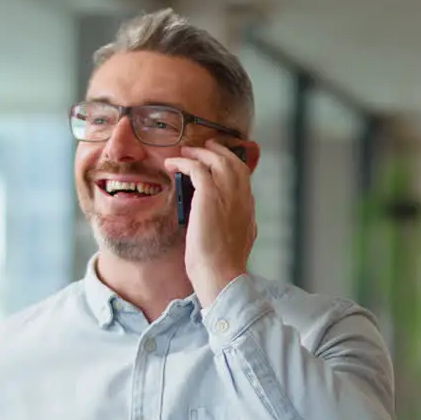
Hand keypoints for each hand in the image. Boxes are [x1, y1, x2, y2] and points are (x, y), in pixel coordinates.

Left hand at [164, 139, 255, 306]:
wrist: (221, 273)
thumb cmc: (225, 264)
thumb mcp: (240, 240)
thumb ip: (240, 223)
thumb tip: (235, 217)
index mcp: (248, 206)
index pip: (243, 175)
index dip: (230, 165)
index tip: (218, 161)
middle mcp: (241, 195)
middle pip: (233, 161)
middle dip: (218, 151)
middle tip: (204, 147)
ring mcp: (227, 193)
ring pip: (216, 159)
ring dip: (199, 153)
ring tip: (185, 151)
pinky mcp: (209, 194)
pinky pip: (196, 167)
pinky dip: (183, 162)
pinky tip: (172, 164)